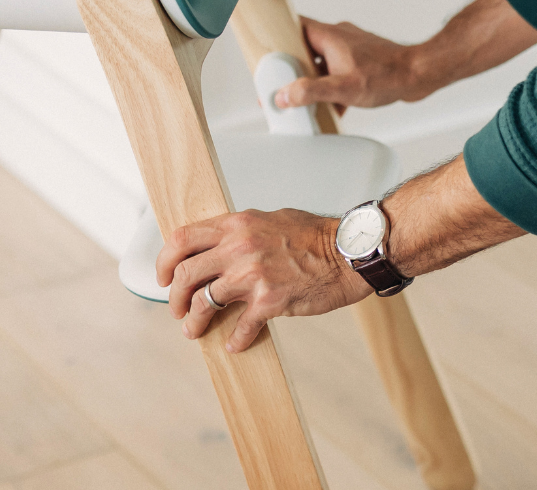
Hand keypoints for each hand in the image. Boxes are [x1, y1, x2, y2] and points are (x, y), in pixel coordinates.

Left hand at [156, 209, 371, 351]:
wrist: (347, 253)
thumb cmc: (314, 236)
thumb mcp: (270, 219)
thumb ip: (241, 231)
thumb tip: (218, 245)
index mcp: (237, 224)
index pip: (182, 238)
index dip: (164, 259)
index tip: (163, 276)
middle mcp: (239, 247)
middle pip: (184, 274)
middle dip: (173, 296)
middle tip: (175, 308)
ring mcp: (252, 275)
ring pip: (203, 303)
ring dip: (193, 322)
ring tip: (194, 330)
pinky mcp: (269, 301)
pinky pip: (241, 327)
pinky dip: (236, 339)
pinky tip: (235, 344)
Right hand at [274, 17, 435, 109]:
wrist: (419, 75)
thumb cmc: (387, 75)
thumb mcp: (342, 88)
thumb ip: (310, 92)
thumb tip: (284, 96)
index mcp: (330, 36)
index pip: (295, 26)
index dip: (278, 36)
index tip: (266, 50)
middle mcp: (339, 37)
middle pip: (305, 47)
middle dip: (294, 67)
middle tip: (283, 83)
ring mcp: (351, 48)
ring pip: (322, 62)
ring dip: (315, 80)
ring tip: (308, 99)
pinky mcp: (362, 61)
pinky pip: (338, 71)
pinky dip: (333, 86)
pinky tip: (334, 106)